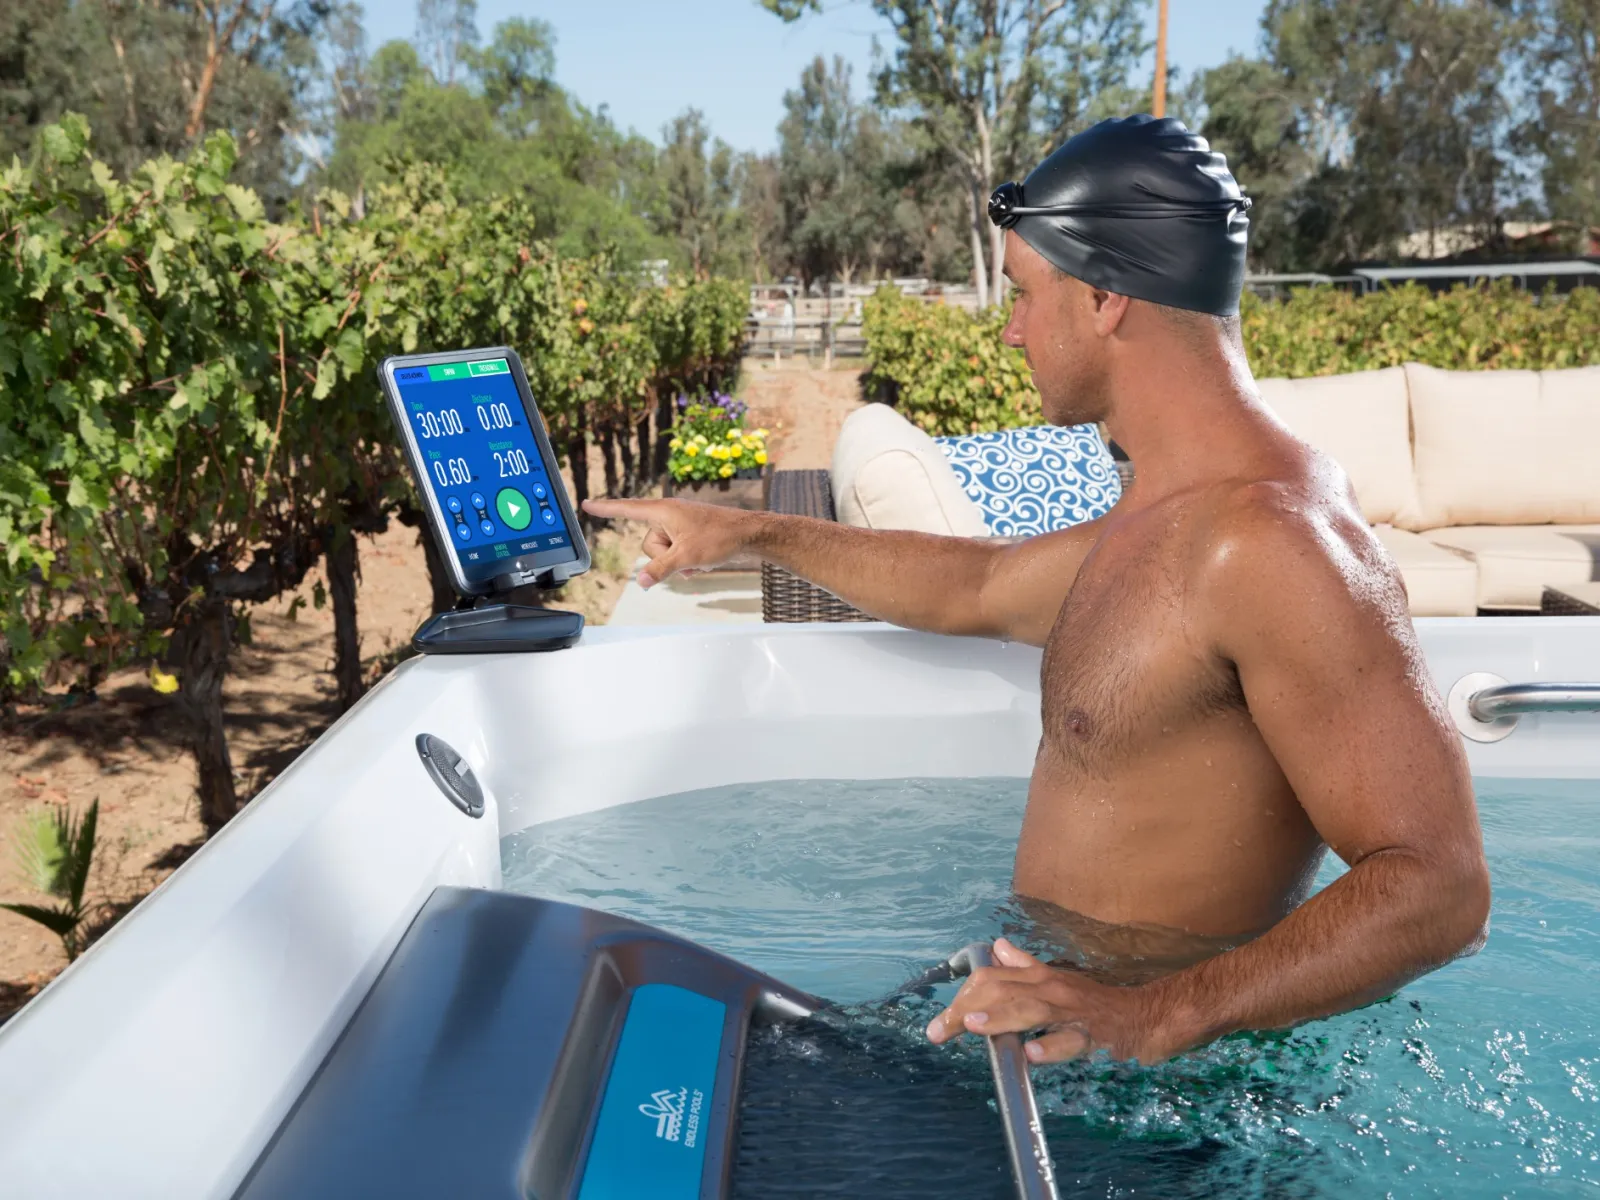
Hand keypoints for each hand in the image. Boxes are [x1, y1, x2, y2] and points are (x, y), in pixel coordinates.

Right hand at [581, 497, 757, 587]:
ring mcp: (679, 525)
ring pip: (662, 552)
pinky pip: (675, 552)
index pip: (626, 509)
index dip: (605, 509)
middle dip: (663, 557)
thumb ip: (660, 570)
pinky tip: (701, 562)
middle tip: (687, 555)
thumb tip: (641, 582)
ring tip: (698, 558)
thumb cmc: (720, 537)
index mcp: (663, 510)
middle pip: (647, 544)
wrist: (749, 534)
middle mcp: (668, 514)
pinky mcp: (688, 534)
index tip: (587, 504)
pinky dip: (685, 561)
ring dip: (677, 561)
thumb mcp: (686, 557)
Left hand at [924, 937, 1182, 1064]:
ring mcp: (1073, 1012)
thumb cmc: (1096, 1002)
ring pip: (1032, 1010)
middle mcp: (1053, 989)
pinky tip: (1031, 1052)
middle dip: (967, 1010)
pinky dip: (1051, 1046)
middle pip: (1003, 991)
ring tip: (972, 1024)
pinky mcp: (1094, 1036)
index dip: (963, 997)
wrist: (1146, 1016)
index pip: (992, 979)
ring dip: (1000, 1017)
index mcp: (1041, 977)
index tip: (940, 1023)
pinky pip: (1072, 1041)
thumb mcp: (1057, 979)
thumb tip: (999, 946)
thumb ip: (1025, 965)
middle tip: (939, 1031)